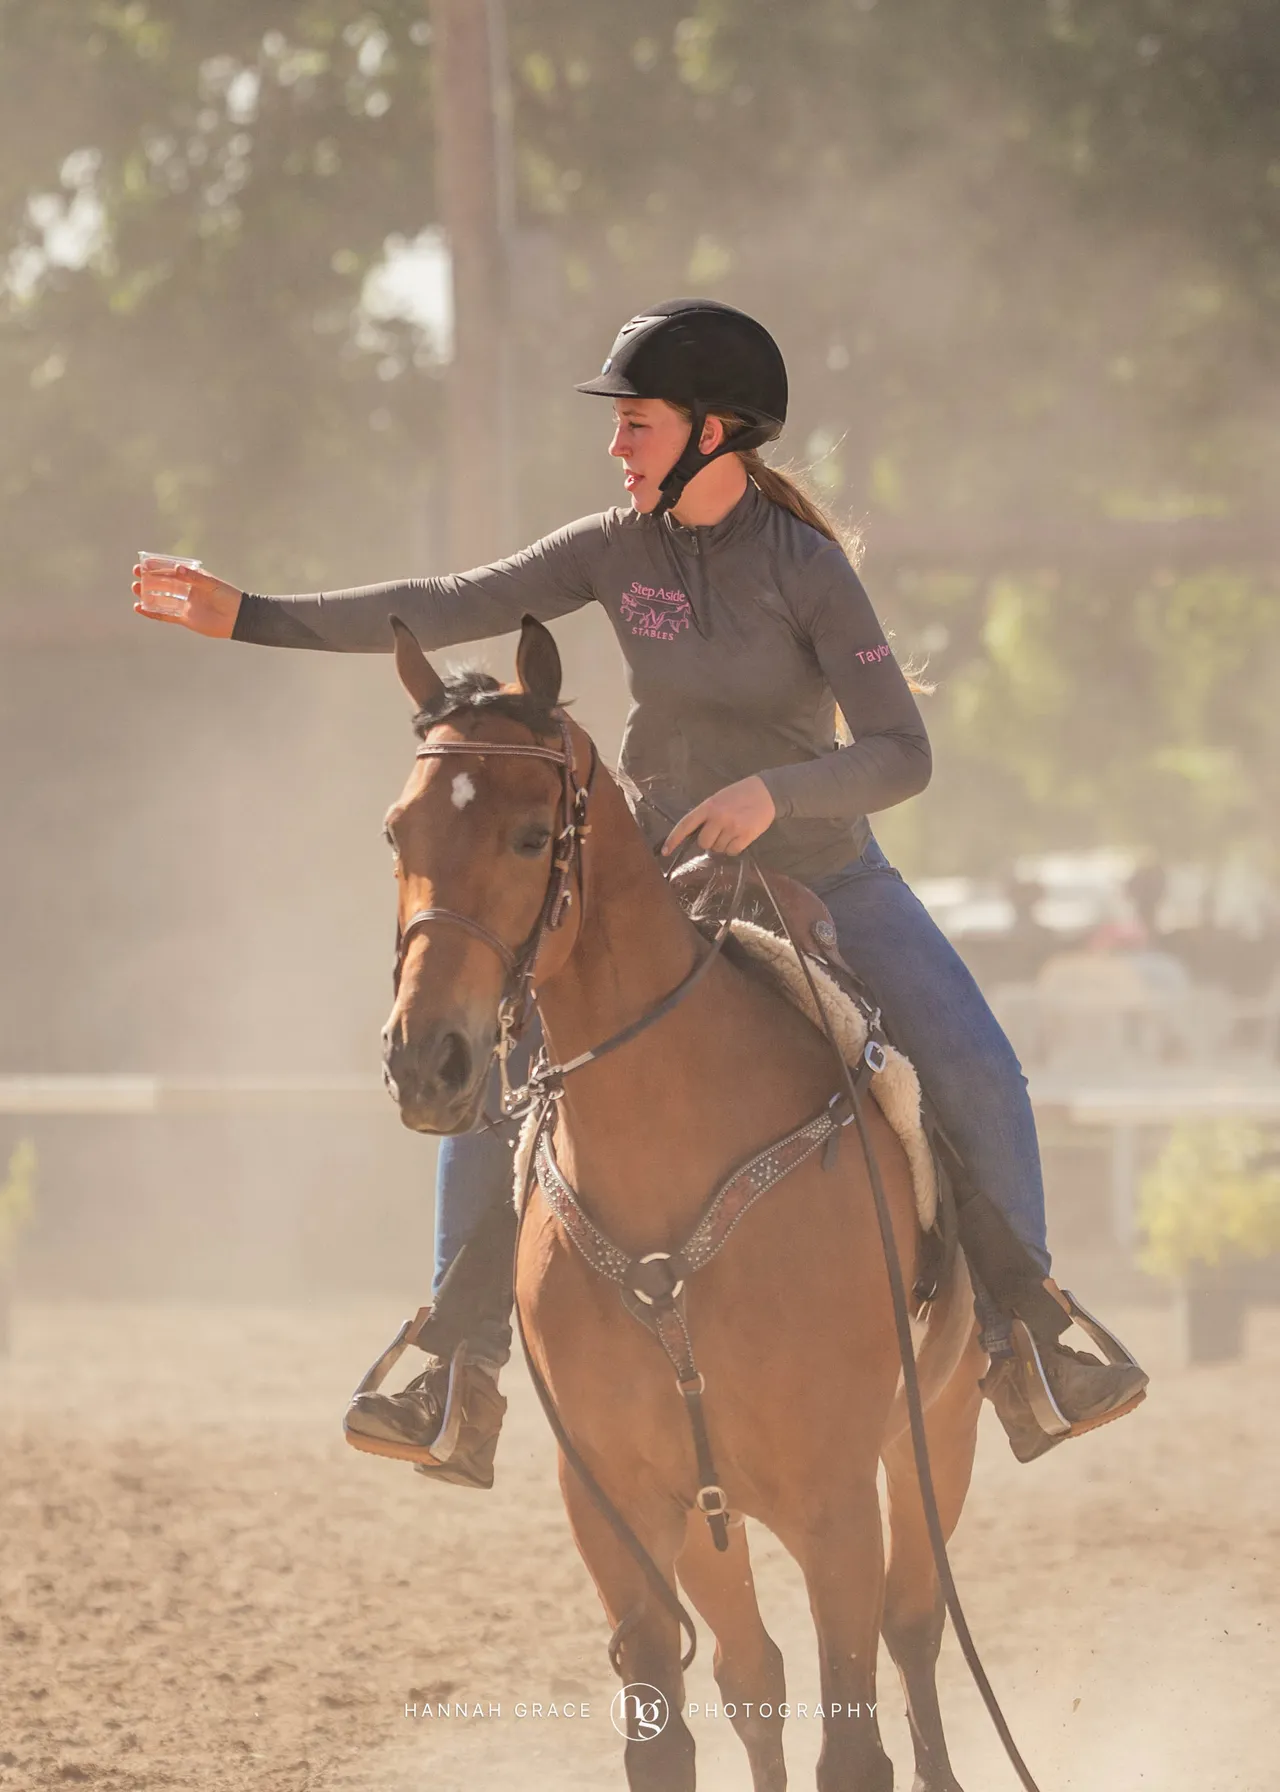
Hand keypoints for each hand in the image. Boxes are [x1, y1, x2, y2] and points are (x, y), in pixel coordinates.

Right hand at [132, 563, 241, 637]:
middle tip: (135, 574)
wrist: (237, 618)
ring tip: (134, 588)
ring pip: (161, 598)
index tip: (143, 564)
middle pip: (163, 583)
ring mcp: (184, 604)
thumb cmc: (227, 597)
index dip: (157, 567)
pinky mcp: (184, 618)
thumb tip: (176, 568)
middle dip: (149, 579)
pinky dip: (152, 612)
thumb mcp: (211, 584)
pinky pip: (164, 614)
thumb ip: (193, 577)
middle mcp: (187, 590)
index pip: (171, 570)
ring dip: (147, 594)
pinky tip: (139, 607)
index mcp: (193, 578)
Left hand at [662, 776, 776, 857]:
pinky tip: (740, 836)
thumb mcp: (718, 799)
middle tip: (719, 832)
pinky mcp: (745, 835)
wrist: (766, 792)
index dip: (674, 839)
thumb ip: (707, 815)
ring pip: (718, 848)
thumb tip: (696, 836)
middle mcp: (718, 817)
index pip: (685, 825)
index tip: (665, 851)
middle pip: (703, 842)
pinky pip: (732, 851)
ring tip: (733, 831)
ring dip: (723, 844)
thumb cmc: (740, 795)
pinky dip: (734, 848)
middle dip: (709, 842)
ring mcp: (732, 827)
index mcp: (708, 806)